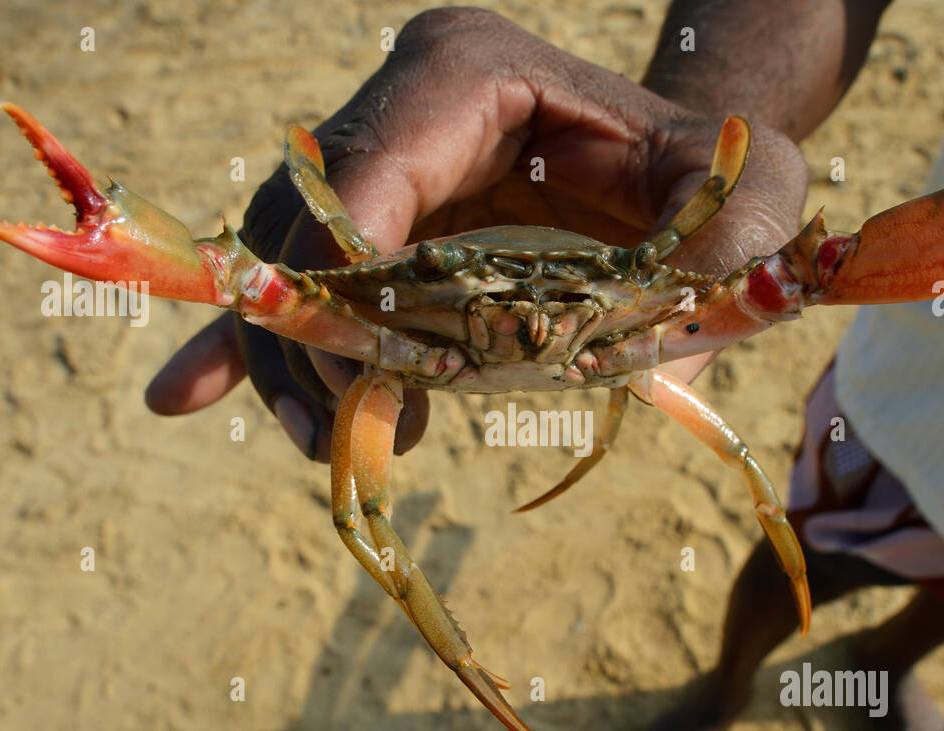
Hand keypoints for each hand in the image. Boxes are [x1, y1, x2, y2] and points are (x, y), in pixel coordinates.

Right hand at [143, 7, 807, 460]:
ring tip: (324, 443)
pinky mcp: (376, 222)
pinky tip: (189, 394)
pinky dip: (258, 341)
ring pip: (292, 260)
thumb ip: (732, 245)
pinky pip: (301, 281)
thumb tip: (672, 319)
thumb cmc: (714, 174)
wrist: (676, 174)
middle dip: (310, 335)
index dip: (344, 269)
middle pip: (307, 221)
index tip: (351, 371)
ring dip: (292, 358)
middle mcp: (402, 106)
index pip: (372, 165)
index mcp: (469, 74)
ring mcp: (379, 161)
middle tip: (336, 435)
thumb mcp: (754, 194)